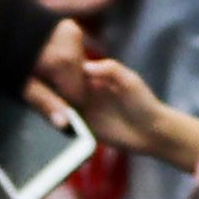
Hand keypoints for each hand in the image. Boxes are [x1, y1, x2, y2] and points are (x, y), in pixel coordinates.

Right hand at [62, 46, 198, 166]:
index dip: (61, 68)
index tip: (52, 69)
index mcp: (96, 77)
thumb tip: (85, 66)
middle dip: (52, 86)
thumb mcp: (129, 80)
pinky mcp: (83, 128)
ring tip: (51, 105)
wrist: (151, 132)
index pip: (72, 69)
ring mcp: (84, 110)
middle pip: (62, 86)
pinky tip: (56, 120)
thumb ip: (110, 69)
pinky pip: (66, 124)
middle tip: (48, 89)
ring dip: (54, 105)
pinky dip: (60, 122)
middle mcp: (86, 92)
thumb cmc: (143, 103)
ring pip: (61, 104)